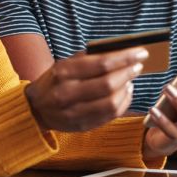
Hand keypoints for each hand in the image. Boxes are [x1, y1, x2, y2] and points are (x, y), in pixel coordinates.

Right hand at [25, 48, 146, 131]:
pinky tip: (125, 93)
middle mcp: (68, 92)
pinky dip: (123, 103)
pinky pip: (110, 116)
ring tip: (130, 79)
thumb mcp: (64, 64)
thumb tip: (119, 51)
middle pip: (108, 84)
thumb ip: (88, 57)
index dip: (125, 58)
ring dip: (127, 89)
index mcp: (64, 72)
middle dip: (128, 73)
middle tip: (138, 65)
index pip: (101, 64)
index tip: (141, 53)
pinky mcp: (82, 125)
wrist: (36, 108)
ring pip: (111, 102)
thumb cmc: (54, 81)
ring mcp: (74, 112)